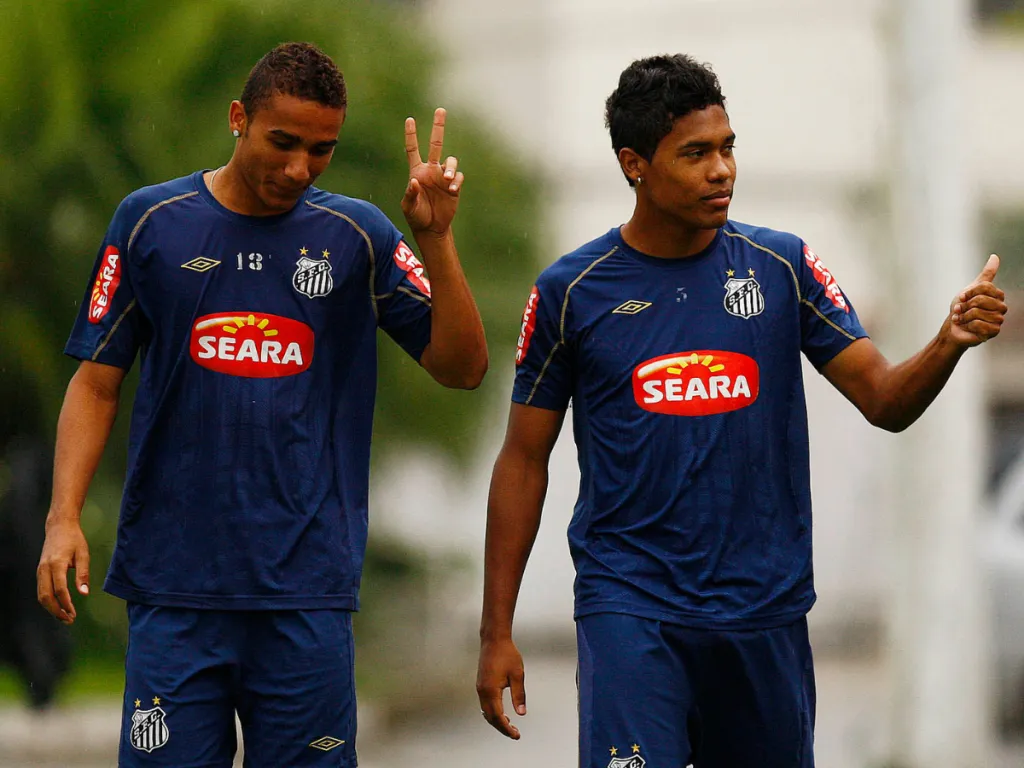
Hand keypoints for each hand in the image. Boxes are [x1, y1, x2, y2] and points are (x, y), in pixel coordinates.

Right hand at [37, 517, 89, 624]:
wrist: (59, 527)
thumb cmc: (74, 539)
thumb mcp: (83, 554)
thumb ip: (83, 574)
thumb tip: (84, 593)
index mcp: (56, 564)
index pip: (59, 590)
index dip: (66, 604)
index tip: (74, 613)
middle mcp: (44, 569)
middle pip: (46, 596)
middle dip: (56, 611)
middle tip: (69, 620)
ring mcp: (40, 571)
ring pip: (41, 595)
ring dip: (51, 608)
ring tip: (65, 617)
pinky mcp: (40, 572)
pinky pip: (41, 590)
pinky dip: (48, 601)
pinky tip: (59, 606)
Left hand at [401, 108, 464, 236]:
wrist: (431, 228)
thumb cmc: (416, 216)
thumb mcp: (409, 207)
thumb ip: (411, 194)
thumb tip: (415, 181)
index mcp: (417, 171)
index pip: (412, 150)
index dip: (411, 135)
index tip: (409, 120)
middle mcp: (431, 170)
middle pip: (435, 144)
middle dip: (438, 127)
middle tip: (440, 110)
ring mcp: (443, 177)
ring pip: (450, 161)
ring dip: (450, 167)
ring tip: (447, 179)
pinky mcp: (454, 187)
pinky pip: (458, 177)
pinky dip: (456, 180)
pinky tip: (452, 188)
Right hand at [477, 636, 526, 738]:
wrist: (494, 640)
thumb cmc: (507, 654)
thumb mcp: (517, 675)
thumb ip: (519, 695)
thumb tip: (521, 713)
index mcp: (491, 690)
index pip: (498, 717)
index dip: (507, 729)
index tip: (516, 735)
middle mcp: (482, 691)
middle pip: (490, 717)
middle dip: (502, 728)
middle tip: (514, 733)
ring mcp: (480, 688)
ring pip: (486, 711)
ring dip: (496, 721)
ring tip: (509, 725)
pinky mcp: (481, 684)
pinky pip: (484, 704)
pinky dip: (492, 712)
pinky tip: (501, 713)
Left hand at [946, 254, 1006, 347]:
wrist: (954, 327)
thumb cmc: (962, 308)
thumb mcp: (970, 289)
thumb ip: (985, 275)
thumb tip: (995, 256)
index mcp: (997, 296)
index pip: (985, 287)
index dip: (969, 293)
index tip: (961, 298)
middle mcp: (1001, 307)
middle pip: (981, 300)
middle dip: (965, 305)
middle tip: (961, 310)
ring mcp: (999, 320)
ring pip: (978, 312)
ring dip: (965, 316)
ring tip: (962, 319)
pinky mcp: (993, 332)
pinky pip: (979, 325)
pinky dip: (968, 325)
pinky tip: (967, 327)